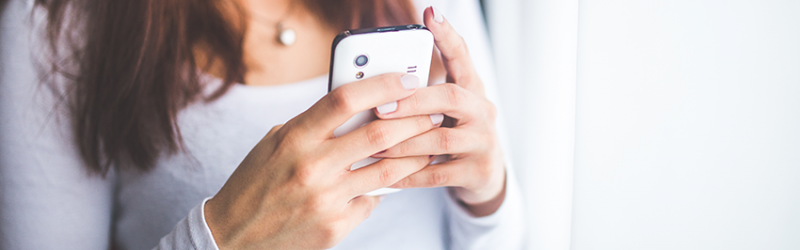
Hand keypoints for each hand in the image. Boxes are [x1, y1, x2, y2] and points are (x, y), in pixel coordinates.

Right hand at [204, 73, 438, 249]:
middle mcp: (311, 166)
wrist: (233, 236)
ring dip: (415, 154)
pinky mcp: (335, 226)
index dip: (381, 85)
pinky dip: (382, 190)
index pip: (344, 100)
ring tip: (428, 144)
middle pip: (378, 133)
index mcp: (294, 138)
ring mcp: (326, 198)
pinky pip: (372, 201)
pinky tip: (388, 182)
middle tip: (431, 112)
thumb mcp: (275, 144)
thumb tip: (358, 107)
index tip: (407, 79)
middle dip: (414, 119)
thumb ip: (313, 125)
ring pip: (387, 170)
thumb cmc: (256, 183)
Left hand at [373, 7, 506, 216]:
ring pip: (441, 139)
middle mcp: (482, 111)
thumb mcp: (445, 109)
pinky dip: (410, 174)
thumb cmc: (454, 133)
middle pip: (451, 97)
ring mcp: (483, 142)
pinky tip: (387, 176)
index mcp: (472, 89)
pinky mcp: (478, 171)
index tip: (430, 14)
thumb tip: (376, 81)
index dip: (447, 35)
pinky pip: (438, 174)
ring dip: (405, 142)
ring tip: (375, 145)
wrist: (484, 175)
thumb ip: (421, 93)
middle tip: (380, 107)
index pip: (462, 56)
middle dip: (413, 101)